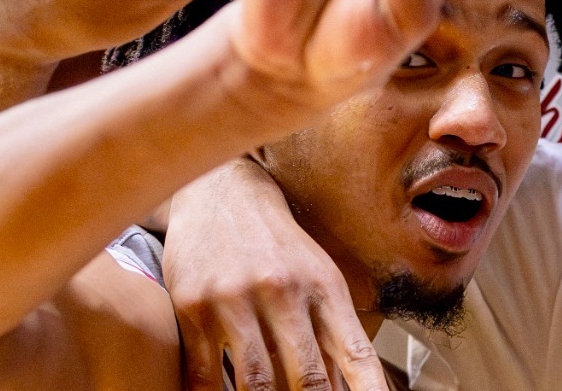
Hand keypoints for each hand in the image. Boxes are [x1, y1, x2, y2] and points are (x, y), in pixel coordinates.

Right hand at [166, 160, 391, 390]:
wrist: (222, 191)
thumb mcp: (318, 276)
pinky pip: (204, 373)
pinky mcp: (192, 307)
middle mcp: (282, 291)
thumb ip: (332, 332)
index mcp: (322, 286)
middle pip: (308, 376)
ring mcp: (234, 300)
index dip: (369, 389)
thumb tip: (349, 387)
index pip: (355, 352)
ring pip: (256, 382)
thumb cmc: (277, 245)